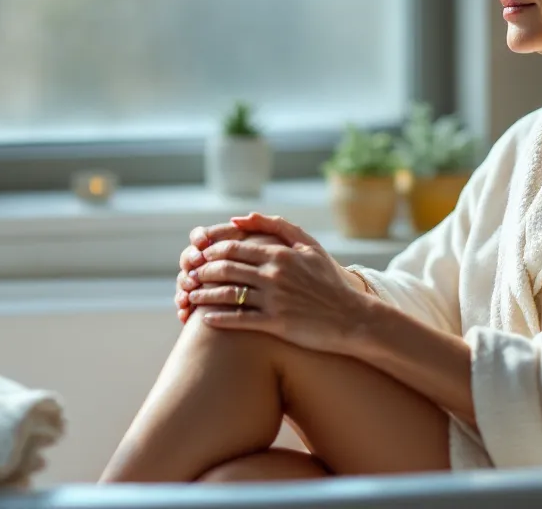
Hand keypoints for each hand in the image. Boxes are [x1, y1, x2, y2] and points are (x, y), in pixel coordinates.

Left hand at [187, 213, 369, 352]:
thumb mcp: (309, 246)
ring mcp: (274, 299)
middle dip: (202, 271)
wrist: (353, 318)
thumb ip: (278, 226)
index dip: (210, 251)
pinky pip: (240, 319)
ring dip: (204, 295)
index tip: (198, 256)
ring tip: (190, 297)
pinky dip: (219, 319)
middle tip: (188, 275)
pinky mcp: (276, 323)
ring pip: (228, 294)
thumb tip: (242, 217)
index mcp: (279, 253)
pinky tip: (206, 320)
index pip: (233, 247)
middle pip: (225, 268)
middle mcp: (274, 274)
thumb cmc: (330, 282)